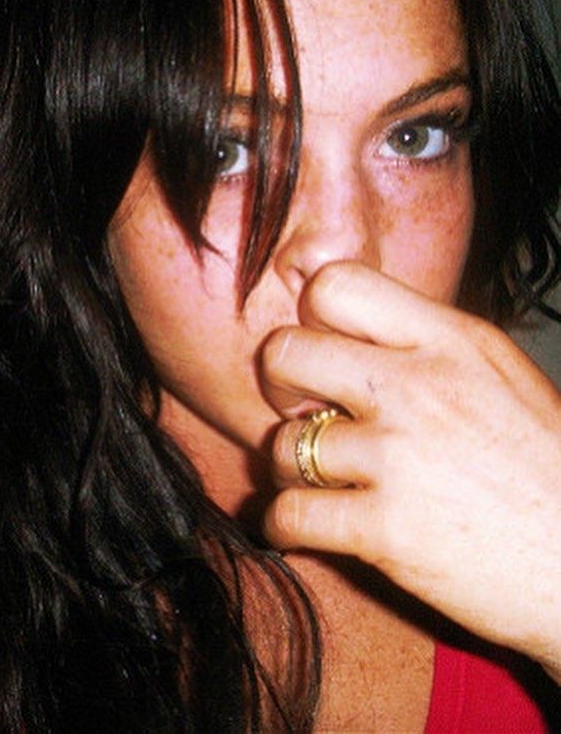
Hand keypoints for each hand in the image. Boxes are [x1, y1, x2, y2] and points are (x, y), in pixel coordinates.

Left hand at [261, 261, 560, 674]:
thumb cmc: (546, 469)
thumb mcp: (501, 375)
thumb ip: (428, 345)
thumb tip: (349, 328)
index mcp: (450, 341)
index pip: (336, 284)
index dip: (312, 317)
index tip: (322, 353)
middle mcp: (419, 387)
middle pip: (286, 352)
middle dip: (279, 385)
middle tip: (303, 412)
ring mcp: (398, 458)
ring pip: (283, 443)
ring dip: (289, 467)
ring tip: (319, 482)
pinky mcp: (385, 529)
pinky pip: (288, 514)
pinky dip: (284, 526)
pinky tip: (304, 527)